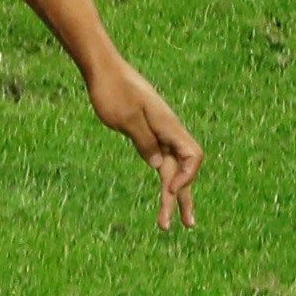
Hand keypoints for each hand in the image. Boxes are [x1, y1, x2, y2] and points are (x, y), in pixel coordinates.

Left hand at [85, 59, 200, 229]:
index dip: (186, 177)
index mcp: (167, 125)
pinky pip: (162, 159)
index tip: (169, 190)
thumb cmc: (112, 90)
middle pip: (184, 168)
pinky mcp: (147, 132)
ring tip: (172, 222)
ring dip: (174, 194)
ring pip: (172, 167)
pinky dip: (164, 178)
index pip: (192, 156)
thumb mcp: (125, 117)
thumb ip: (144, 140)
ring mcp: (159, 132)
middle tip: (184, 226)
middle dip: (183, 197)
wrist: (103, 70)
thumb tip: (158, 165)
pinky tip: (165, 191)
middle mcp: (167, 130)